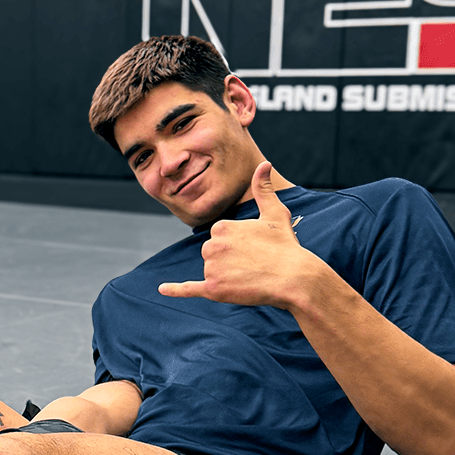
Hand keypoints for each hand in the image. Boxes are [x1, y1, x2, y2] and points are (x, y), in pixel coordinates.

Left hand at [158, 161, 316, 310]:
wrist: (294, 277)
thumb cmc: (285, 245)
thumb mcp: (274, 213)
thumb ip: (263, 189)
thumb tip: (264, 164)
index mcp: (221, 226)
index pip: (219, 238)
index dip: (237, 245)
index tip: (254, 248)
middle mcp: (211, 245)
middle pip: (212, 254)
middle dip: (229, 260)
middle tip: (254, 262)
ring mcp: (211, 268)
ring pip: (211, 271)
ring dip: (226, 275)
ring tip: (250, 275)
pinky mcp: (213, 290)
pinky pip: (189, 289)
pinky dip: (175, 290)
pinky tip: (161, 289)